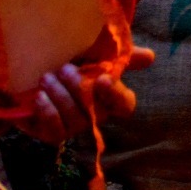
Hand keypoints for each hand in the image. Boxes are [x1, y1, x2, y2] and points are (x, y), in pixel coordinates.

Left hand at [18, 51, 154, 143]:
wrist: (40, 73)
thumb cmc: (75, 65)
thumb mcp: (98, 55)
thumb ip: (123, 55)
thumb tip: (150, 57)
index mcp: (111, 98)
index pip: (125, 105)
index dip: (115, 95)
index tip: (102, 79)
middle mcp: (96, 116)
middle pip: (95, 111)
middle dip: (79, 88)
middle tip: (65, 68)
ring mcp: (75, 128)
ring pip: (74, 119)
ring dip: (60, 96)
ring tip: (47, 78)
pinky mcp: (53, 134)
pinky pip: (56, 131)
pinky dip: (48, 112)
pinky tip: (40, 96)